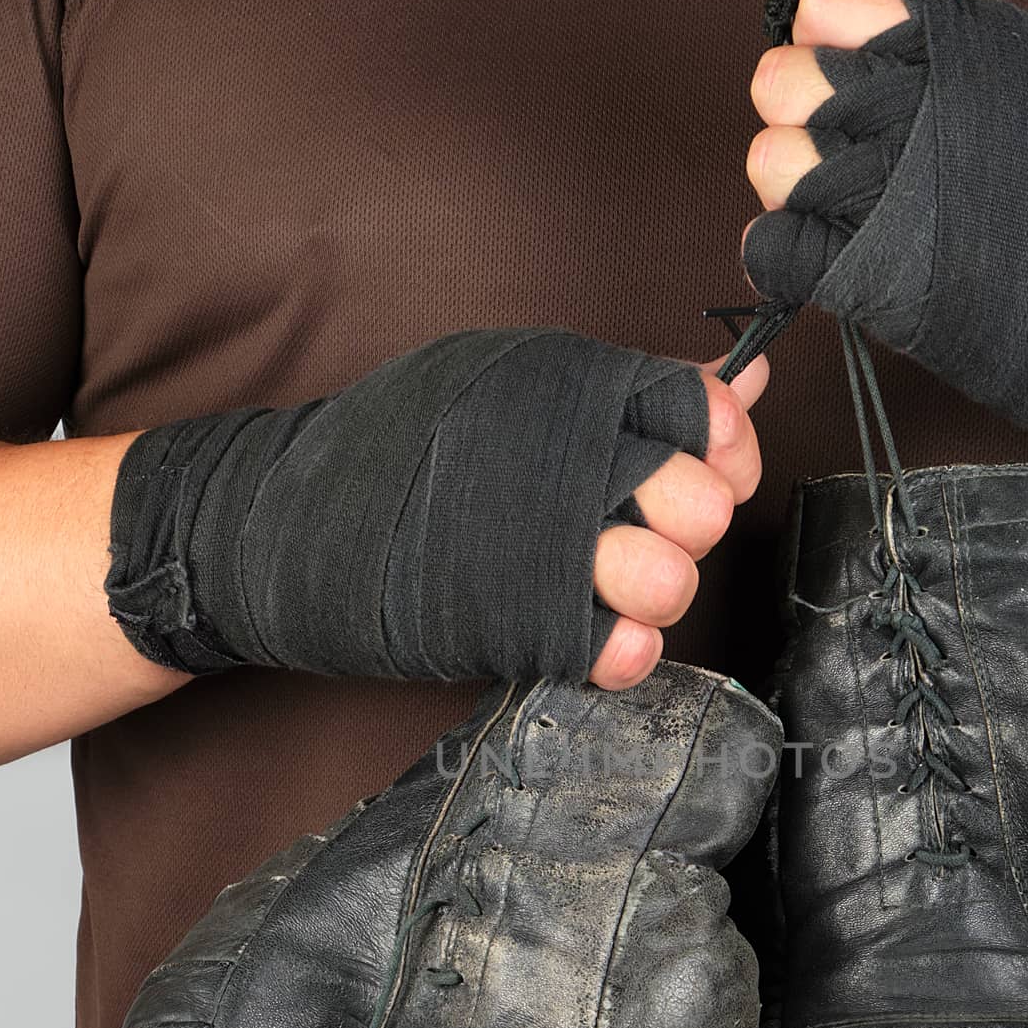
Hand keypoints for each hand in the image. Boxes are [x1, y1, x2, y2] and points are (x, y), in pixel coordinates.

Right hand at [105, 330, 771, 688]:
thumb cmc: (403, 448)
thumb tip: (748, 377)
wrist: (280, 520)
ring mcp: (540, 547)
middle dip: (690, 523)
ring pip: (668, 580)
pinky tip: (603, 638)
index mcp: (568, 385)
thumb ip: (636, 389)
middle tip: (643, 529)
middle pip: (699, 501)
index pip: (705, 412)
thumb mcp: (517, 385)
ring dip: (656, 591)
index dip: (724, 448)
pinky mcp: (514, 624)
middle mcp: (564, 459)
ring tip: (611, 584)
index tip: (706, 465)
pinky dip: (621, 650)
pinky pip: (613, 648)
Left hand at [740, 0, 1027, 505]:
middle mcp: (902, 113)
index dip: (827, 32)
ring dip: (794, 182)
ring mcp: (874, 199)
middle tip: (847, 145)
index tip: (848, 62)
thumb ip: (951, 36)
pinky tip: (825, 253)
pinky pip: (770, 246)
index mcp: (948, 48)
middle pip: (782, 81)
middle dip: (805, 109)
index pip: (827, 1)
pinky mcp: (859, 281)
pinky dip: (787, 251)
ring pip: (770, 161)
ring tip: (846, 204)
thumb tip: (862, 2)